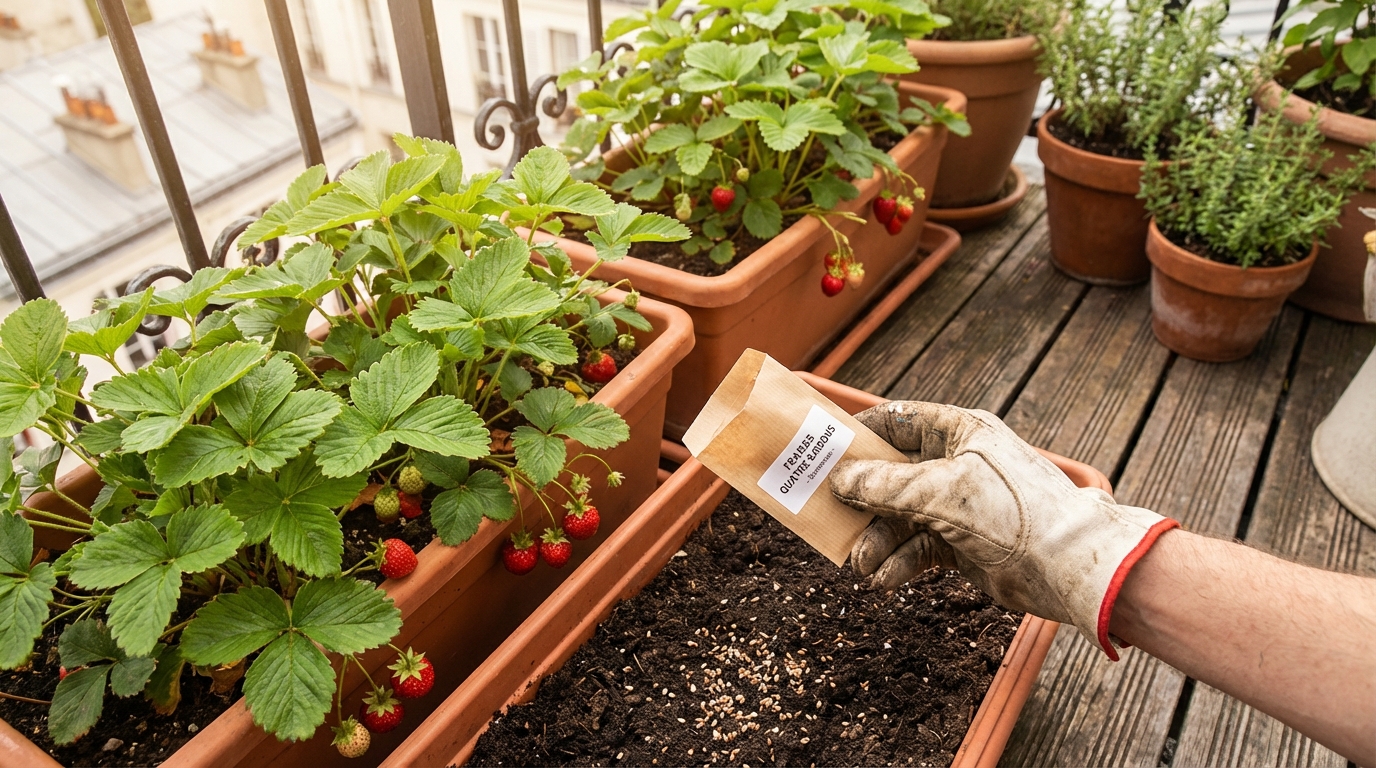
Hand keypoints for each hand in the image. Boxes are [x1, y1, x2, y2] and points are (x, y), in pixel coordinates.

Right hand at [829, 401, 1177, 658]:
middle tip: (830, 516)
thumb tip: (841, 480)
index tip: (822, 448)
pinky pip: (918, 547)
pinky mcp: (962, 542)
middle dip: (862, 500)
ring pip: (900, 516)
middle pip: (891, 474)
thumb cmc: (1014, 512)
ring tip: (861, 563)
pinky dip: (900, 562)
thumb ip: (886, 486)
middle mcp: (956, 464)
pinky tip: (886, 577)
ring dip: (877, 539)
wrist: (1069, 566)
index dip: (859, 433)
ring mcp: (958, 505)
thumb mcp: (941, 492)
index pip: (897, 421)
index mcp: (958, 432)